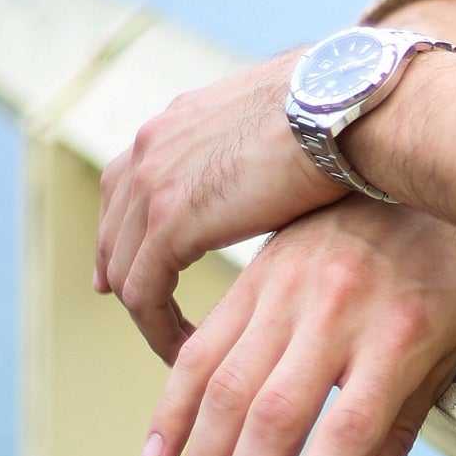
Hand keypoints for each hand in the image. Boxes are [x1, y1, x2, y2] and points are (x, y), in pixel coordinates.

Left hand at [96, 46, 345, 360]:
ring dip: (148, 311)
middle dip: (121, 270)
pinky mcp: (169, 222)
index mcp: (179, 121)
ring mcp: (154, 184)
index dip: (125, 225)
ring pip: (125, 266)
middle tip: (140, 310)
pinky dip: (159, 328)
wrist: (341, 106)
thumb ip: (262, 145)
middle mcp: (153, 147)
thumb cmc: (340, 113)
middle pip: (114, 225)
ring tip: (178, 344)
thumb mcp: (283, 124)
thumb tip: (290, 156)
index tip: (133, 263)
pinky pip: (144, 293)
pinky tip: (186, 349)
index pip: (127, 179)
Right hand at [138, 199, 455, 455]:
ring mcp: (287, 292)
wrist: (404, 169)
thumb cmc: (435, 274)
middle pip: (276, 414)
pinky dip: (175, 405)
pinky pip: (202, 347)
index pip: (348, 429)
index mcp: (397, 336)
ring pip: (227, 386)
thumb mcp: (441, 347)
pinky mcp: (251, 280)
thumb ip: (401, 427)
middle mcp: (336, 313)